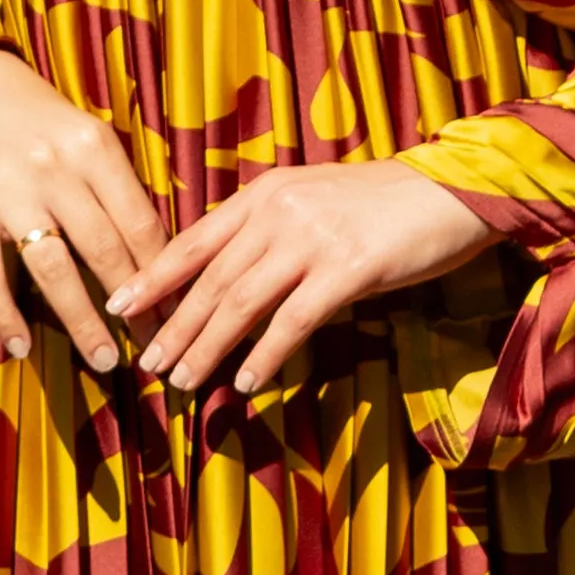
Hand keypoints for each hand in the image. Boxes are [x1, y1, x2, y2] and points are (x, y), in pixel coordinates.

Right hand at [0, 49, 162, 371]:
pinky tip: (22, 347)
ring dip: (83, 322)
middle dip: (134, 306)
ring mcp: (9, 194)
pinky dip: (6, 315)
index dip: (163, 274)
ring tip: (105, 359)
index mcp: (94, 148)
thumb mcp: (88, 136)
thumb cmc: (39, 119)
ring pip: (54, 270)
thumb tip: (157, 255)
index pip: (139, 222)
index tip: (179, 310)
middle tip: (154, 347)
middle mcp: (54, 170)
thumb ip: (117, 187)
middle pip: (104, 251)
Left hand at [105, 154, 492, 398]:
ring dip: (207, 347)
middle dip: (174, 325)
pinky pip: (293, 321)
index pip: (194, 239)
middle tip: (147, 363)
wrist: (453, 191)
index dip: (154, 276)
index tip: (120, 305)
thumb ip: (271, 232)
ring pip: (241, 302)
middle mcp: (279, 211)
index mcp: (265, 193)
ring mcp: (312, 238)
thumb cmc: (384, 204)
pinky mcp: (348, 268)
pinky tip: (245, 382)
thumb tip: (230, 280)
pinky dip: (264, 356)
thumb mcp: (315, 202)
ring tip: (184, 381)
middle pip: (210, 278)